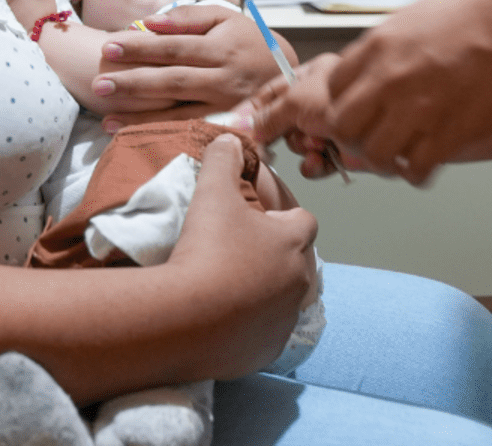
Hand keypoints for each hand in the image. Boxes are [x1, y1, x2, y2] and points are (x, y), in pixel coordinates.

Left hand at [94, 5, 284, 126]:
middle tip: (98, 84)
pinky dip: (161, 136)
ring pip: (179, 114)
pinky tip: (134, 137)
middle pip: (172, 81)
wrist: (286, 75)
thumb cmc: (247, 41)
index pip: (173, 47)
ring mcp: (226, 108)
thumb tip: (148, 24)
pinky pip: (190, 134)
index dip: (140, 47)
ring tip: (105, 120)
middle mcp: (224, 79)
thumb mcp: (224, 19)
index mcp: (221, 48)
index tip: (107, 47)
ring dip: (140, 118)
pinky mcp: (227, 129)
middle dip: (133, 83)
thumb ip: (187, 19)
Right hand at [168, 133, 317, 377]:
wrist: (188, 318)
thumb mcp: (212, 191)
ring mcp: (285, 319)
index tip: (255, 213)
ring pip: (282, 300)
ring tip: (226, 285)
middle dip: (273, 254)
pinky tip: (222, 319)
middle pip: (295, 262)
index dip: (280, 213)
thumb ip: (224, 159)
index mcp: (294, 241)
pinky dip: (248, 326)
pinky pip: (263, 334)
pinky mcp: (267, 351)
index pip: (303, 219)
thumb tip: (229, 140)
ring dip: (262, 291)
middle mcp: (299, 281)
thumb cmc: (208, 248)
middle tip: (236, 250)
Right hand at [236, 56, 353, 179]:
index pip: (270, 94)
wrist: (381, 124)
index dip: (251, 110)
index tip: (234, 126)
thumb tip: (245, 126)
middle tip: (271, 142)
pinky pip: (317, 163)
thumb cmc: (344, 99)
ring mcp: (330, 126)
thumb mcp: (295, 100)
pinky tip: (316, 161)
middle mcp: (319, 101)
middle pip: (282, 123)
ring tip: (312, 143)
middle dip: (281, 134)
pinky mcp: (342, 151)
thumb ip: (268, 114)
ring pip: (299, 145)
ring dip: (301, 149)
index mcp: (309, 78)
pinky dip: (313, 165)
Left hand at [253, 0, 491, 184]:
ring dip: (384, 161)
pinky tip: (426, 167)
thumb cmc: (487, 8)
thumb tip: (380, 65)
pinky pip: (414, 168)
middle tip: (370, 142)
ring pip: (373, 154)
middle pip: (342, 125)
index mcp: (380, 44)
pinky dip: (416, 174)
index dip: (343, 105)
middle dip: (353, 139)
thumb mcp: (420, 15)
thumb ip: (393, 46)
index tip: (357, 113)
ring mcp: (418, 106)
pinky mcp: (450, 132)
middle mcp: (390, 77)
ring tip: (399, 158)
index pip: (334, 88)